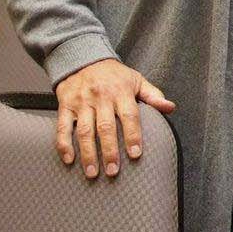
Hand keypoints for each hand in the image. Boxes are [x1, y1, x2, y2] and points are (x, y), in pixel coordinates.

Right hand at [54, 58, 175, 179]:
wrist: (83, 58)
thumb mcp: (137, 80)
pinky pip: (62, 128)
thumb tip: (170, 108)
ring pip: (84, 131)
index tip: (136, 154)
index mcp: (121, 92)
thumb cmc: (114, 75)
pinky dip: (64, 145)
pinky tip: (69, 160)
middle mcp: (101, 98)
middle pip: (105, 127)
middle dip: (110, 151)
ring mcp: (81, 102)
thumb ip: (153, 96)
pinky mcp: (64, 106)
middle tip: (113, 171)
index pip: (129, 116)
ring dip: (88, 154)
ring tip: (93, 173)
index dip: (133, 135)